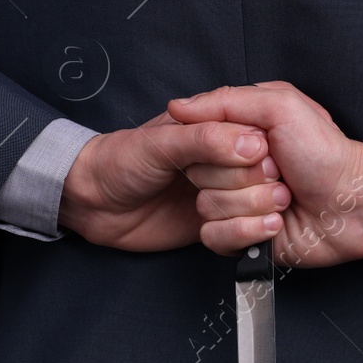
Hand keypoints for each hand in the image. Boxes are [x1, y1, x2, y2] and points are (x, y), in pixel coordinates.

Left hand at [58, 111, 269, 251]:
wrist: (94, 203)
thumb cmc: (119, 161)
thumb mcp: (160, 142)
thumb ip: (205, 140)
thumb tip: (254, 146)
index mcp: (218, 128)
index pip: (261, 140)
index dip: (256, 157)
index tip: (241, 166)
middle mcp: (228, 159)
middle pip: (267, 175)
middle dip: (247, 188)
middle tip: (205, 189)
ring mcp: (225, 192)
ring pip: (264, 204)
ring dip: (246, 213)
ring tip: (211, 211)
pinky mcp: (220, 222)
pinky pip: (248, 231)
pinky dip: (243, 234)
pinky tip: (222, 230)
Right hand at [167, 81, 362, 268]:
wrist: (353, 204)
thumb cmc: (324, 153)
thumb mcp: (281, 106)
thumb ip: (227, 101)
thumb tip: (177, 107)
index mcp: (237, 136)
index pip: (198, 140)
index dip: (226, 147)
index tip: (262, 146)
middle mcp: (232, 169)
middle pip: (199, 176)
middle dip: (245, 177)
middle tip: (280, 173)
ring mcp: (235, 205)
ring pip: (207, 207)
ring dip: (254, 204)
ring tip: (286, 199)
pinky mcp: (240, 238)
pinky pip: (215, 237)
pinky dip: (249, 231)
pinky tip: (277, 225)